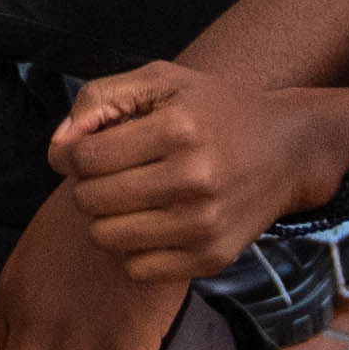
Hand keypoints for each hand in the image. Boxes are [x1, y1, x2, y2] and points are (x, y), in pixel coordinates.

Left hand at [49, 59, 343, 287]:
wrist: (288, 150)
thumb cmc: (215, 110)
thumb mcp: (162, 80)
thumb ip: (101, 99)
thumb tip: (60, 146)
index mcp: (178, 129)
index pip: (85, 158)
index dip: (71, 154)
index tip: (85, 149)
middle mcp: (192, 179)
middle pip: (90, 200)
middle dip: (88, 185)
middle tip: (112, 172)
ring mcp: (204, 225)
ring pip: (106, 238)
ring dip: (106, 218)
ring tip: (131, 196)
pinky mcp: (212, 258)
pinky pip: (137, 268)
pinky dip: (133, 248)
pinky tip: (154, 222)